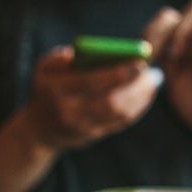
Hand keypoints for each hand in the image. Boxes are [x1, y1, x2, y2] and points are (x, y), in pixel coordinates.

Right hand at [23, 45, 160, 150]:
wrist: (38, 131)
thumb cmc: (45, 91)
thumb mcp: (41, 70)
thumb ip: (56, 58)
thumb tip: (74, 54)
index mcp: (57, 91)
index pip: (92, 82)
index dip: (118, 73)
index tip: (140, 62)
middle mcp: (69, 113)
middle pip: (110, 102)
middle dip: (135, 88)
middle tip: (152, 73)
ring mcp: (81, 128)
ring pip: (118, 115)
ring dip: (140, 99)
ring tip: (153, 82)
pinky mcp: (92, 136)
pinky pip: (119, 123)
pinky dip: (136, 109)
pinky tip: (145, 96)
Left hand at [144, 0, 191, 149]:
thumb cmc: (191, 105)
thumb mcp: (166, 82)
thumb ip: (155, 66)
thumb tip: (134, 58)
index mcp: (179, 44)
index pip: (163, 21)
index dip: (150, 32)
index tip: (143, 56)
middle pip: (175, 11)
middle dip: (161, 30)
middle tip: (156, 54)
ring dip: (182, 29)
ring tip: (177, 54)